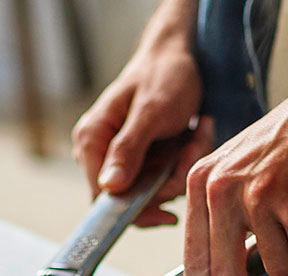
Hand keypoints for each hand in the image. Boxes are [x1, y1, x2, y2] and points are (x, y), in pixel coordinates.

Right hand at [71, 0, 209, 225]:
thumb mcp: (150, 111)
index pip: (102, 198)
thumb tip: (109, 187)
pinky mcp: (135, 160)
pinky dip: (181, 165)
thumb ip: (127, 149)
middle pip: (128, 198)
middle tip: (192, 149)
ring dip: (180, 170)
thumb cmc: (164, 75)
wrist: (178, 55)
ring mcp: (116, 158)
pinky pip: (158, 180)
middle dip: (167, 182)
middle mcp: (97, 154)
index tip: (168, 200)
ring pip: (148, 191)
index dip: (135, 207)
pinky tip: (193, 137)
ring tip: (198, 135)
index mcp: (90, 141)